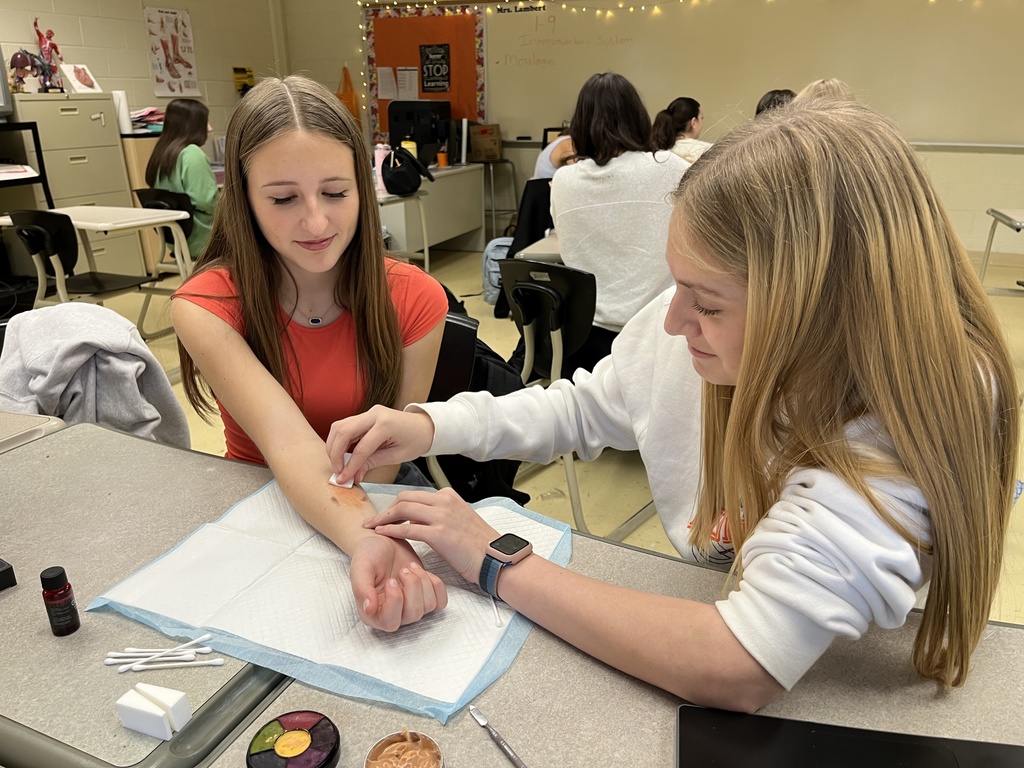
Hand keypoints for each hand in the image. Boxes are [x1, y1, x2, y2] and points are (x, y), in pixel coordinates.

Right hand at [326, 404, 434, 482]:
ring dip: (334, 446)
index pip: (360, 448)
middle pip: (343, 432)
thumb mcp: (396, 456)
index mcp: (386, 424)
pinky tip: (342, 455)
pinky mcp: (365, 415)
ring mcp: (369, 412)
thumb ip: (372, 463)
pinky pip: (345, 426)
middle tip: (338, 472)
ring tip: (338, 464)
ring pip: (339, 426)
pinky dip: (339, 441)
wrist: (424, 426)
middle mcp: (374, 414)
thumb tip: (353, 475)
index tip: (343, 479)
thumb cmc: (415, 441)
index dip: (350, 466)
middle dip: (335, 454)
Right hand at [349, 533, 447, 631]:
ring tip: (409, 567)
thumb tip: (369, 609)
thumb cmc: (369, 555)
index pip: (390, 623)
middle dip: (412, 587)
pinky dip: (436, 585)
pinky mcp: (425, 598)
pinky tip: (423, 572)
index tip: (391, 580)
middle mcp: (393, 615)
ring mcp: (410, 607)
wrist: (383, 542)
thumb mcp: (360, 567)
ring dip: (422, 582)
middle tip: (402, 570)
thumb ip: (362, 588)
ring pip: (428, 606)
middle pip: (413, 615)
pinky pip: (440, 602)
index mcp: (373, 613)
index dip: (395, 601)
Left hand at [364, 488, 498, 585]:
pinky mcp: (439, 534)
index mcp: (448, 496)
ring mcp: (442, 516)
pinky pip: (407, 529)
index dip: (396, 505)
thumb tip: (416, 520)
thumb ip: (437, 516)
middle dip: (386, 509)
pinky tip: (381, 534)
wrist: (495, 557)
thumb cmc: (479, 545)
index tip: (386, 515)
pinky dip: (391, 530)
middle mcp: (444, 501)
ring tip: (372, 527)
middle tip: (375, 521)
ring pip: (402, 509)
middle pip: (404, 498)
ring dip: (383, 518)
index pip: (414, 495)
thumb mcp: (458, 520)